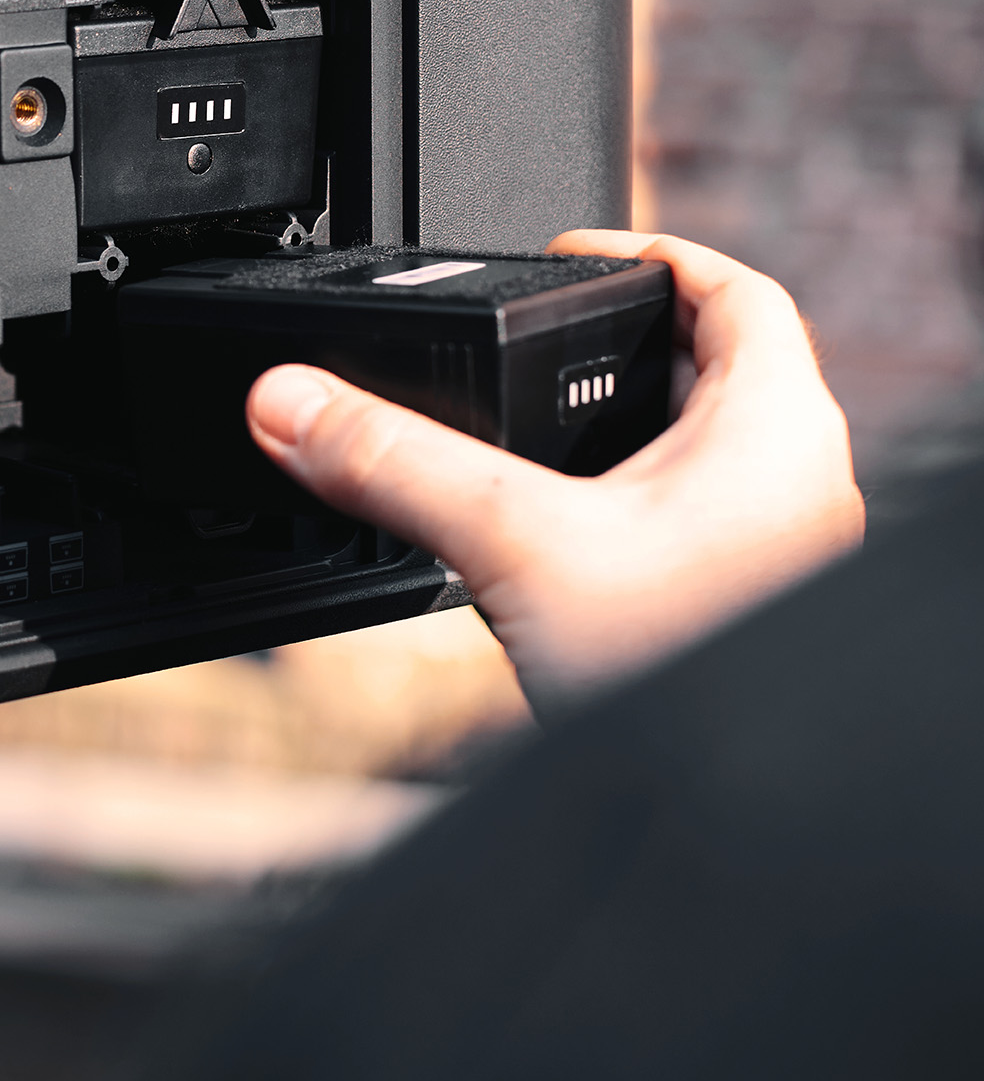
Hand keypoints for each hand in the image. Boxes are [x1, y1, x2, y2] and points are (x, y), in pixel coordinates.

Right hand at [246, 232, 864, 707]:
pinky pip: (682, 524)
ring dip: (617, 433)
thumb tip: (291, 401)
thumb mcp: (513, 546)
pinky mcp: (737, 611)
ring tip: (529, 438)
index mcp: (771, 428)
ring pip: (695, 454)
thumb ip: (393, 464)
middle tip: (531, 345)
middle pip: (711, 368)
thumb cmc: (689, 679)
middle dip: (613, 348)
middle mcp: (790, 481)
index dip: (651, 252)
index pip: (735, 289)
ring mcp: (775, 553)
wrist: (734, 828)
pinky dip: (619, 509)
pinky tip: (554, 546)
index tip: (571, 254)